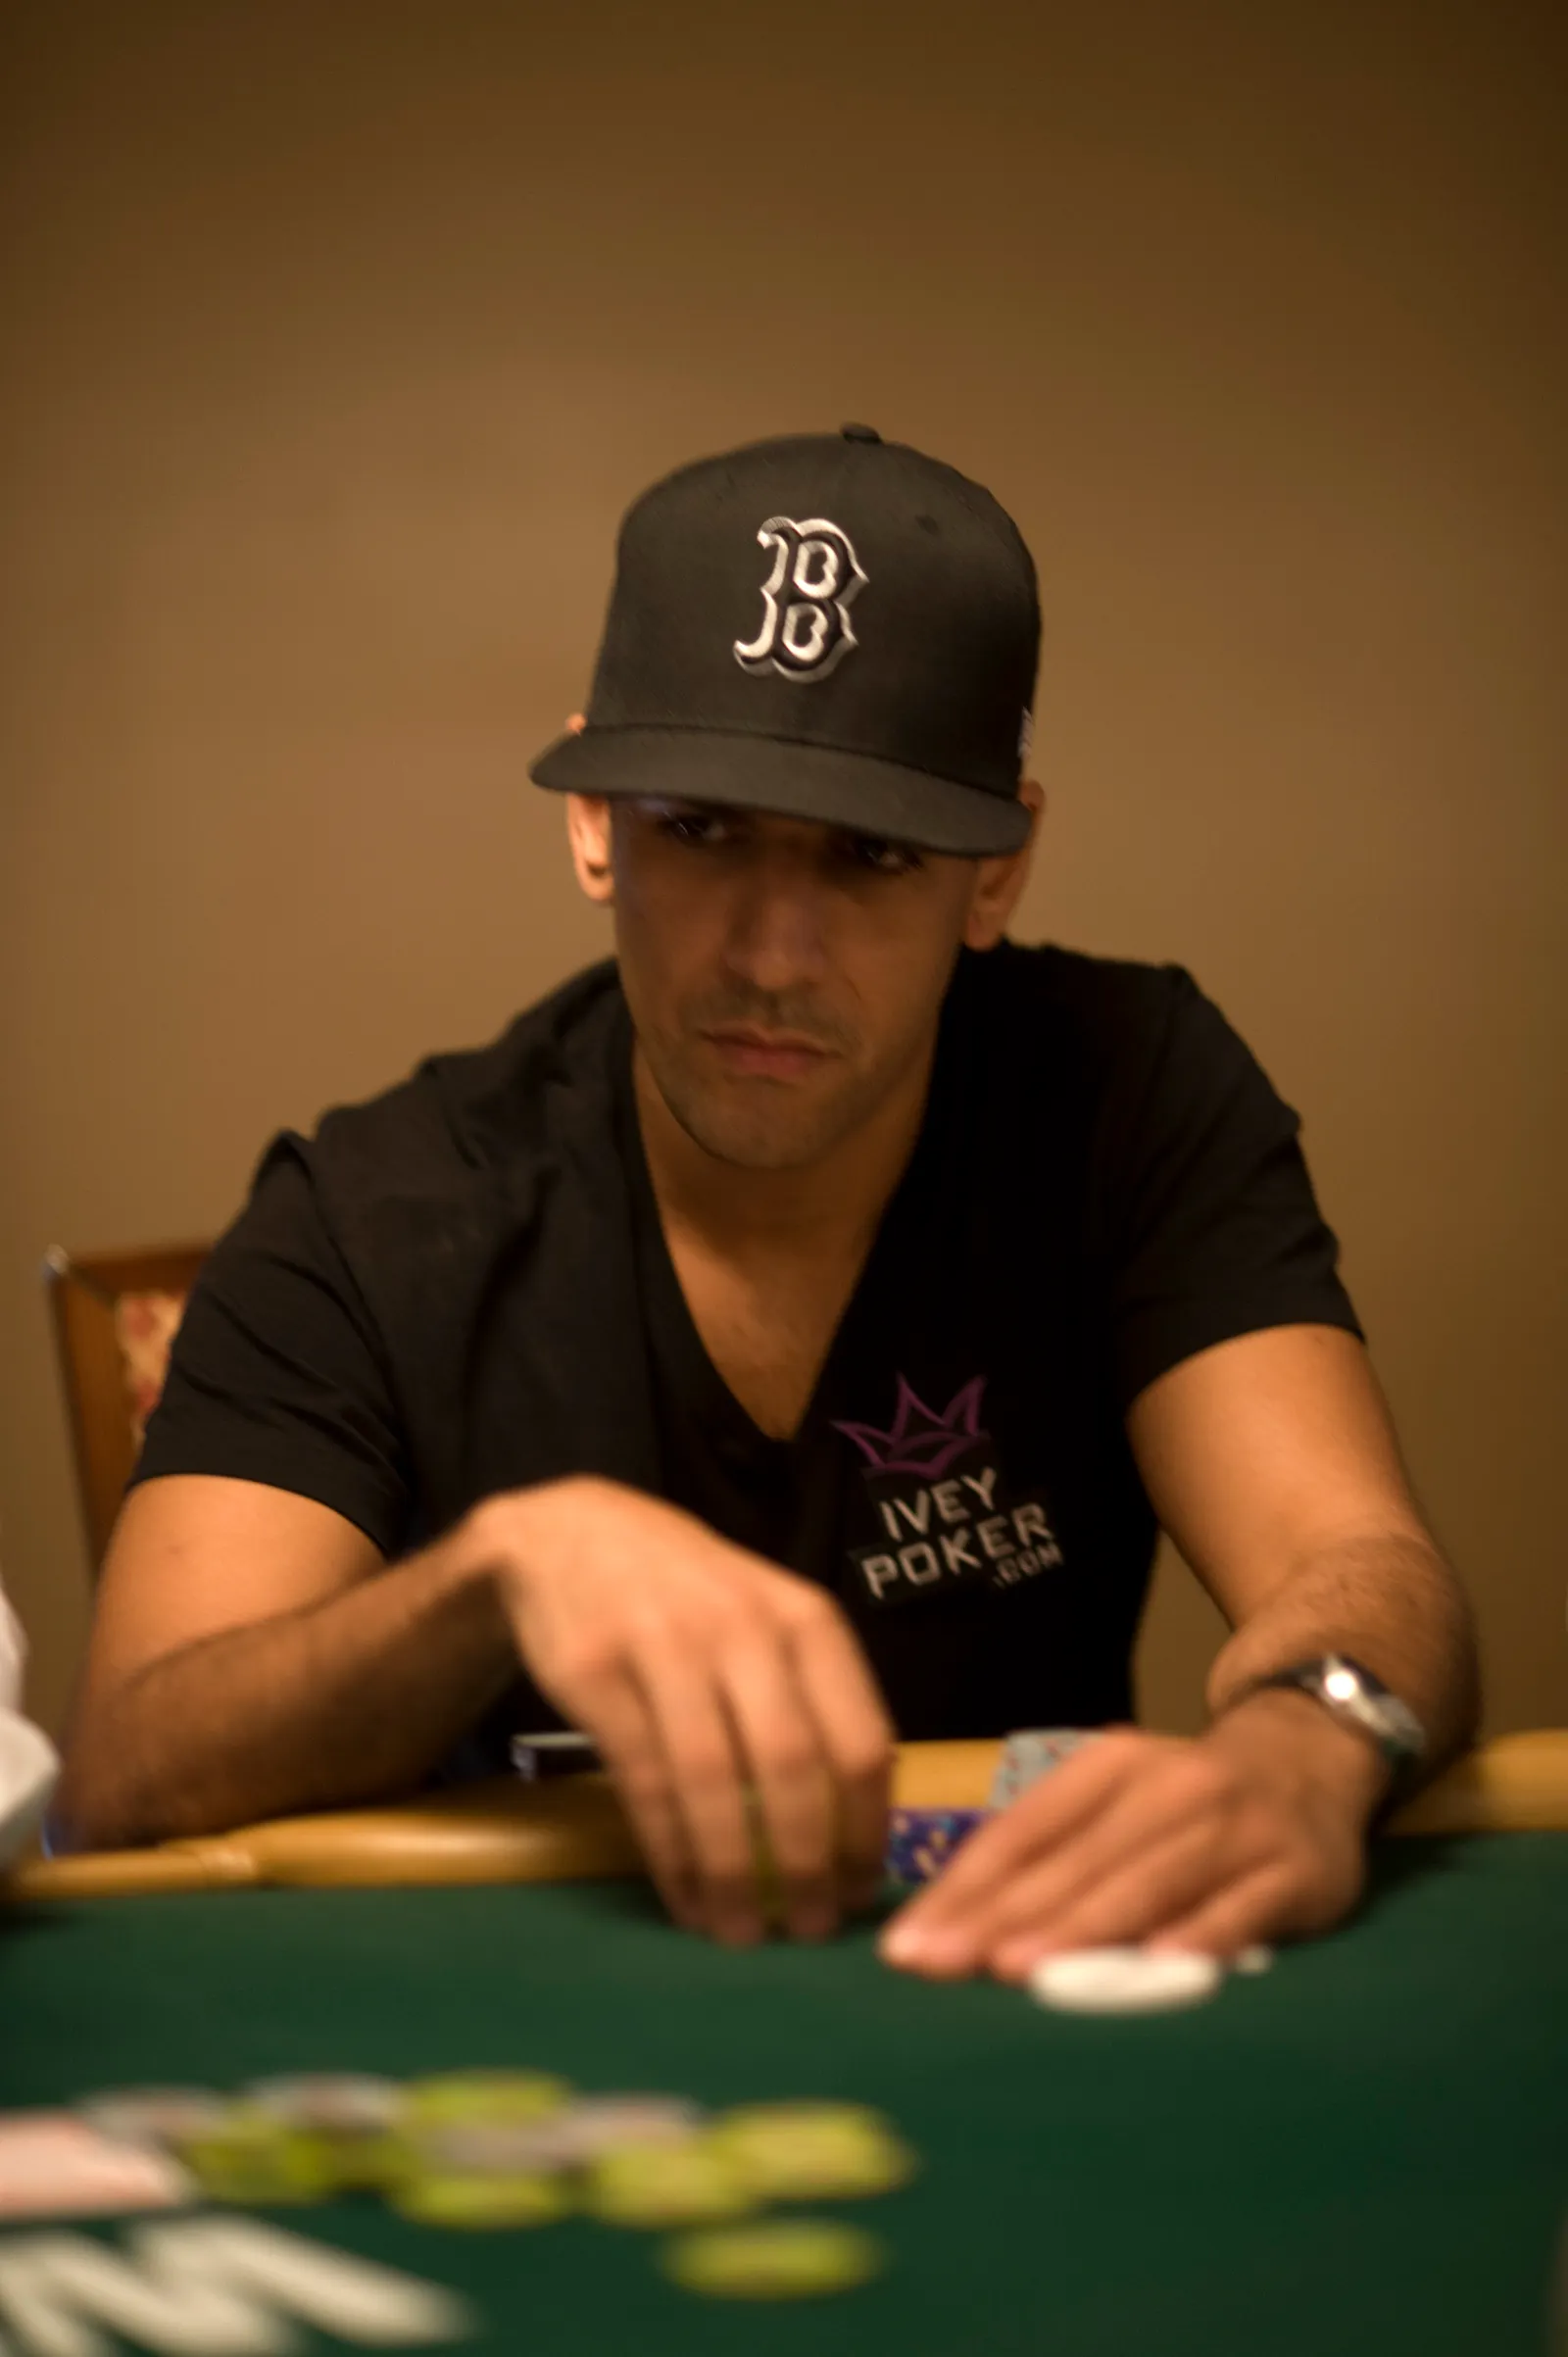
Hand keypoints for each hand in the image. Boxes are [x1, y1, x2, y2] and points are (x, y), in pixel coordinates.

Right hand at [468, 1478, 893, 1945]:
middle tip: (808, 1930)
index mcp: (807, 1619)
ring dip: (732, 1873)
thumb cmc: (692, 1598)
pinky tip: (684, 1896)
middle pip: (791, 1766)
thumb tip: (859, 1833)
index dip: (866, 1829)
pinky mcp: (597, 1672)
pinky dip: (669, 1852)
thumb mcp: (769, 1620)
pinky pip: (643, 1781)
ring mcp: (665, 1645)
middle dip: (805, 1863)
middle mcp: (744, 1627)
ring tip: (741, 1933)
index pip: (860, 1737)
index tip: (861, 1893)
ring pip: (713, 1781)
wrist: (569, 1536)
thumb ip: (813, 1701)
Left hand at [877, 1693, 1377, 1980]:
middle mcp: (1166, 1787)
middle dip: (1004, 1917)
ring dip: (1083, 1926)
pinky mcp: (1293, 1871)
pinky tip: (1157, 1965)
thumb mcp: (1114, 1801)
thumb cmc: (1184, 1803)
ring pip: (1147, 1881)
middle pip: (1075, 1860)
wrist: (1312, 1758)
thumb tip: (949, 1926)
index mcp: (1108, 1766)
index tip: (908, 1948)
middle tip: (945, 1966)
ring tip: (1022, 1968)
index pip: (1022, 1831)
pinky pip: (1240, 1909)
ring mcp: (1234, 1826)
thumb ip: (1047, 1857)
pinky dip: (1199, 1936)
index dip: (964, 1891)